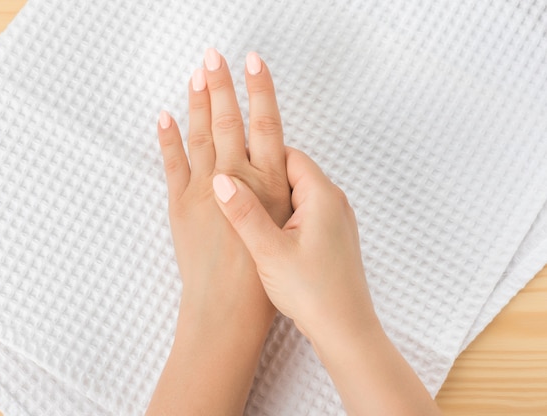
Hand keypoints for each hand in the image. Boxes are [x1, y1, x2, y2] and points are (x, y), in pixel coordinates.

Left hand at [147, 49, 290, 414]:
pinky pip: (172, 163)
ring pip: (200, 135)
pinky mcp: (181, 205)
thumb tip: (274, 168)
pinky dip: (167, 138)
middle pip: (227, 121)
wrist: (229, 310)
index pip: (264, 125)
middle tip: (213, 54)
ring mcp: (204, 190)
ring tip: (196, 74)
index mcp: (268, 183)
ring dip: (196, 102)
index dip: (258, 91)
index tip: (252, 63)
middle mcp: (237, 178)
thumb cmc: (265, 278)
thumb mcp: (285, 227)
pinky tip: (164, 116)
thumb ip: (278, 193)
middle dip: (221, 84)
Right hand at [212, 148, 441, 415]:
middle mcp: (335, 203)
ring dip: (272, 198)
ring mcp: (336, 221)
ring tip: (242, 209)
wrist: (345, 331)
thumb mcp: (269, 251)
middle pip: (293, 172)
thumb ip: (244, 212)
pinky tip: (263, 233)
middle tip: (231, 185)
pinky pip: (305, 213)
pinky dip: (283, 215)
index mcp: (323, 196)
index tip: (232, 162)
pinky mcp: (332, 238)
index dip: (258, 156)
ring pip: (297, 194)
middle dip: (262, 177)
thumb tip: (222, 179)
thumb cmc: (313, 293)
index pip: (288, 155)